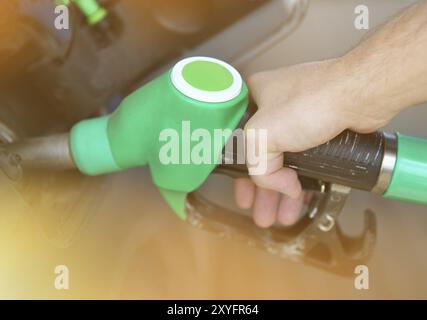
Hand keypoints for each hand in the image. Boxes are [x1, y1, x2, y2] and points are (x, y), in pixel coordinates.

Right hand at [235, 59, 396, 227]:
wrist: (359, 95)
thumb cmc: (313, 100)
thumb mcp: (262, 136)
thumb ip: (259, 168)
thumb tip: (279, 186)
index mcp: (253, 100)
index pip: (237, 144)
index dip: (239, 173)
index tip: (243, 194)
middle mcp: (274, 107)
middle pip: (262, 157)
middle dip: (263, 190)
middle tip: (263, 212)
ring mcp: (299, 117)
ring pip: (286, 162)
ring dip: (283, 191)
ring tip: (283, 215)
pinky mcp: (321, 129)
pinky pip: (307, 162)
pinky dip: (303, 181)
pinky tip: (301, 199)